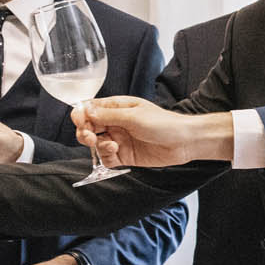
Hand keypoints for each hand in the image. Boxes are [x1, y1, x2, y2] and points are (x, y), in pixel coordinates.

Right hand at [72, 97, 231, 166]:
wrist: (184, 142)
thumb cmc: (163, 123)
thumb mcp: (134, 116)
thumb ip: (108, 115)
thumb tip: (86, 110)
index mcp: (117, 107)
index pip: (90, 109)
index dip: (81, 115)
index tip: (80, 122)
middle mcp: (115, 122)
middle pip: (89, 127)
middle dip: (85, 132)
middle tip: (90, 138)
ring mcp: (119, 139)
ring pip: (95, 143)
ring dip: (97, 145)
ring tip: (110, 145)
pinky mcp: (124, 155)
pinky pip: (106, 157)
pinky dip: (106, 156)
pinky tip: (116, 152)